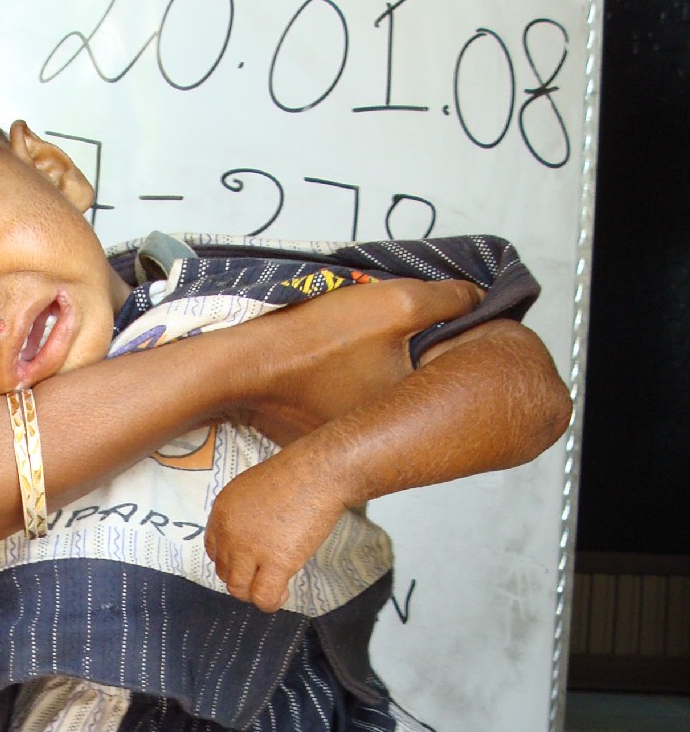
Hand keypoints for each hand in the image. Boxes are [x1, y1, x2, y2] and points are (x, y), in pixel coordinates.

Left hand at [205, 425, 350, 611]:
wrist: (318, 472)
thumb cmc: (294, 475)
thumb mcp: (251, 489)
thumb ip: (242, 516)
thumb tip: (248, 542)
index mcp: (221, 513)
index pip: (214, 551)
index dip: (231, 561)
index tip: (249, 561)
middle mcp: (229, 533)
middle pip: (224, 573)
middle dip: (244, 576)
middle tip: (265, 572)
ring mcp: (250, 550)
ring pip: (238, 590)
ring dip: (254, 592)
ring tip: (274, 584)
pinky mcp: (276, 562)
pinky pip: (263, 597)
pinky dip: (271, 602)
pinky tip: (284, 590)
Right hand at [231, 277, 482, 445]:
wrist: (251, 364)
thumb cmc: (321, 340)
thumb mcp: (398, 304)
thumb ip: (448, 299)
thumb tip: (480, 299)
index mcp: (413, 408)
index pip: (457, 371)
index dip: (460, 338)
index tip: (457, 316)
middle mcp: (389, 431)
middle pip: (425, 382)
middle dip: (428, 352)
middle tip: (418, 321)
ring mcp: (356, 432)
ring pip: (392, 388)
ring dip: (394, 363)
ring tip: (380, 333)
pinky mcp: (328, 426)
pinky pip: (361, 397)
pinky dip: (362, 376)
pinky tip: (347, 355)